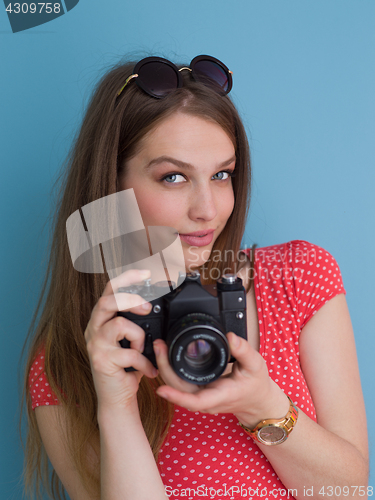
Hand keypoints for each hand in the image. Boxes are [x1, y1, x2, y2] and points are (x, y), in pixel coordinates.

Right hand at [84, 269, 157, 411]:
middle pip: (107, 301)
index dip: (126, 278)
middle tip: (147, 308)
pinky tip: (147, 370)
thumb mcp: (131, 340)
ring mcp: (95, 345)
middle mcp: (93, 329)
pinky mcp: (102, 361)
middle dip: (130, 300)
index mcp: (101, 320)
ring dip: (139, 337)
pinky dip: (144, 363)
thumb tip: (154, 304)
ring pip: (119, 325)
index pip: (109, 290)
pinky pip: (130, 354)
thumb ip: (135, 322)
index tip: (145, 273)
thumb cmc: (126, 367)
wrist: (116, 398)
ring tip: (142, 350)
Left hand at [154, 332, 288, 426]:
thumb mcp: (255, 365)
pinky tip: (166, 356)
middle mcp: (207, 400)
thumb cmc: (256, 384)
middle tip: (159, 346)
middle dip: (165, 369)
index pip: (196, 401)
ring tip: (160, 347)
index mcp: (221, 396)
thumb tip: (230, 337)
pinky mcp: (197, 392)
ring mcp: (200, 397)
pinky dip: (171, 371)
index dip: (177, 397)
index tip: (161, 389)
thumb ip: (244, 350)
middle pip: (179, 390)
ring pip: (177, 387)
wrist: (257, 401)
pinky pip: (180, 384)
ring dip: (165, 368)